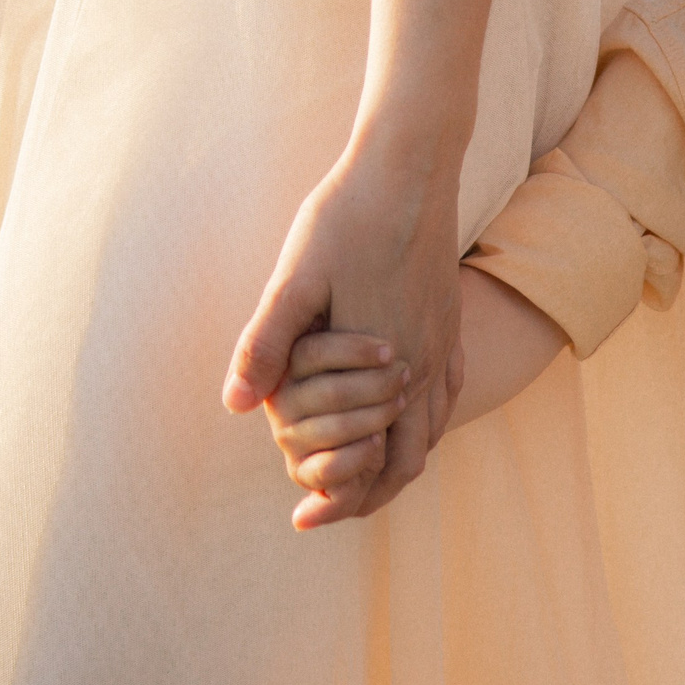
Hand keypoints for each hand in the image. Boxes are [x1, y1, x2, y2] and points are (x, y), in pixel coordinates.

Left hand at [222, 141, 465, 520]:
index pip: (371, 462)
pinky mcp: (451, 320)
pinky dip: (424, 426)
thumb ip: (266, 344)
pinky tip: (403, 420)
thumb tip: (233, 406)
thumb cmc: (346, 216)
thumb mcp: (295, 278)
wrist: (412, 166)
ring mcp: (444, 343)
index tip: (303, 519)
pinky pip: (448, 396)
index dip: (336, 500)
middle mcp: (424, 365)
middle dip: (368, 495)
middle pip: (407, 462)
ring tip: (360, 478)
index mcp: (386, 365)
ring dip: (395, 464)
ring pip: (431, 432)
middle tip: (327, 512)